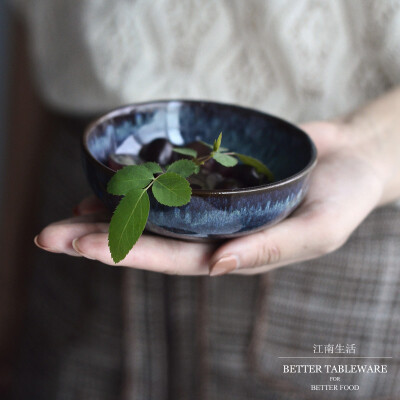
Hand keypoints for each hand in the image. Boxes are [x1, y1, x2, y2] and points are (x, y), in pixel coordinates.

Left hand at [34, 119, 386, 275]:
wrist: (350, 162)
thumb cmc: (341, 201)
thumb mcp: (316, 232)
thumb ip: (268, 251)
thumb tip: (217, 269)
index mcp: (235, 252)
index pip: (173, 259)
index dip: (129, 254)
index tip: (84, 247)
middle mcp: (216, 231)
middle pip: (151, 239)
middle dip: (100, 239)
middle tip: (48, 235)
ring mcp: (213, 204)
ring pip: (153, 212)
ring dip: (110, 213)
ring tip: (65, 213)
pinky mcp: (215, 176)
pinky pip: (171, 181)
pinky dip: (139, 184)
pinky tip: (107, 185)